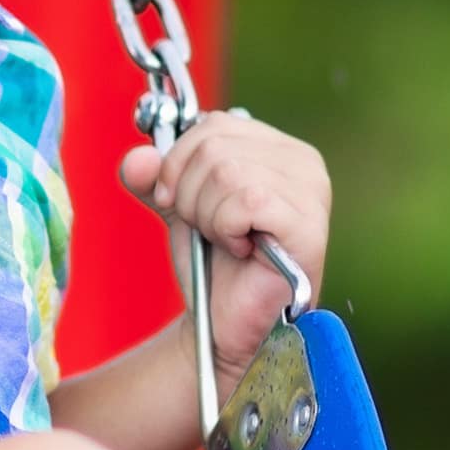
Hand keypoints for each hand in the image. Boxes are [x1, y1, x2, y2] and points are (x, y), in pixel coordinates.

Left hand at [117, 111, 330, 388]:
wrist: (222, 325)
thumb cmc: (212, 265)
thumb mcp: (177, 208)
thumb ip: (155, 177)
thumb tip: (138, 158)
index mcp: (278, 149)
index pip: (213, 124)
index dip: (179, 163)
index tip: (177, 203)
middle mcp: (303, 162)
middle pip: (214, 145)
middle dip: (189, 194)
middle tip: (207, 231)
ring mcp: (311, 192)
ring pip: (225, 171)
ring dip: (206, 216)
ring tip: (226, 242)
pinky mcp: (307, 224)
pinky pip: (245, 200)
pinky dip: (225, 228)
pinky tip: (241, 250)